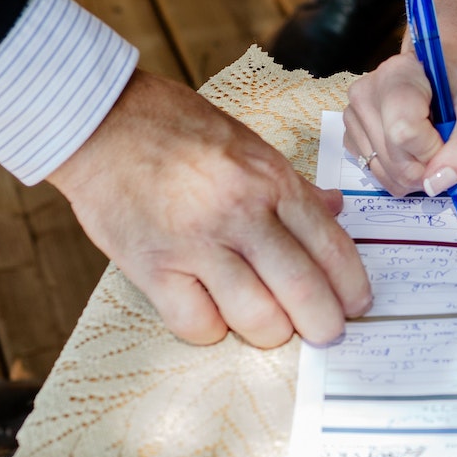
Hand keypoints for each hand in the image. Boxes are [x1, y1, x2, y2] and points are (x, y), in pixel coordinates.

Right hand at [46, 71, 371, 347]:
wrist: (100, 122)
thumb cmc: (174, 128)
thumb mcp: (246, 143)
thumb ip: (290, 184)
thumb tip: (334, 209)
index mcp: (270, 180)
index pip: (330, 245)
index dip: (351, 286)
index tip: (356, 305)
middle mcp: (240, 212)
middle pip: (302, 290)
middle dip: (323, 324)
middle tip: (325, 333)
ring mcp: (195, 243)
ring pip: (256, 317)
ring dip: (271, 332)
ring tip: (269, 327)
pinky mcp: (153, 267)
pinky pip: (198, 323)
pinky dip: (212, 329)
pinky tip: (213, 315)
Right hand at [342, 44, 456, 199]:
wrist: (443, 70)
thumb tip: (436, 184)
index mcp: (396, 76)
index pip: (404, 134)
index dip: (433, 151)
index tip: (448, 138)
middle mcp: (366, 94)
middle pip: (394, 162)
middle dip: (427, 168)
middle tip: (443, 145)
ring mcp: (353, 115)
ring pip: (384, 173)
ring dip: (415, 172)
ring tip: (428, 143)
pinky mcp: (350, 134)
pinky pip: (375, 172)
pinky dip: (399, 172)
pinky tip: (411, 147)